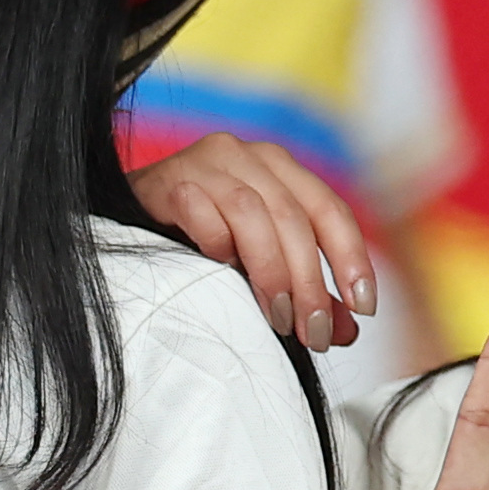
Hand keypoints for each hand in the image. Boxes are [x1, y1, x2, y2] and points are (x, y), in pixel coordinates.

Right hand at [139, 132, 385, 353]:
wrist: (125, 217)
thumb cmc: (199, 240)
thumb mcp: (258, 262)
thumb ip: (302, 289)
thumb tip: (347, 331)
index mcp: (279, 167)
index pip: (329, 209)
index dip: (352, 258)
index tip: (363, 308)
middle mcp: (247, 155)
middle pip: (293, 217)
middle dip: (310, 282)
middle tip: (315, 333)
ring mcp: (205, 161)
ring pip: (251, 211)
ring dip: (270, 271)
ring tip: (278, 318)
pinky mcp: (167, 177)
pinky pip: (199, 209)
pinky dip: (216, 242)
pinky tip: (219, 269)